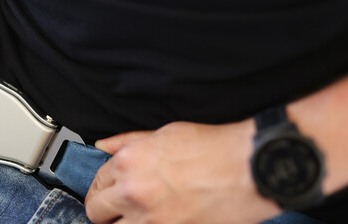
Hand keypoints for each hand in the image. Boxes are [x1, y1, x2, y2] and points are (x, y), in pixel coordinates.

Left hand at [85, 120, 281, 222]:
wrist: (251, 168)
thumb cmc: (216, 147)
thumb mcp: (166, 133)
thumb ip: (129, 142)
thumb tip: (104, 145)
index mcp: (128, 162)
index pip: (96, 183)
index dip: (101, 189)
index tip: (107, 194)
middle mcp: (132, 191)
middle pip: (97, 212)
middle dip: (103, 212)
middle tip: (114, 212)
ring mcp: (150, 219)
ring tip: (138, 218)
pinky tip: (157, 221)